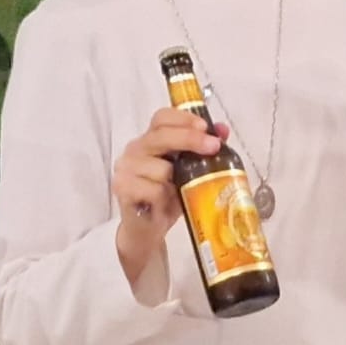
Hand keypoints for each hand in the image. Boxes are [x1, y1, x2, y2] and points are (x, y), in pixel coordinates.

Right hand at [112, 109, 226, 289]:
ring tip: (179, 191)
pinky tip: (164, 202)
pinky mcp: (122, 188)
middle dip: (190, 139)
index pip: (162, 118)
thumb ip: (204, 149)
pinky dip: (164, 197)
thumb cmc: (170, 195)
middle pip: (161, 136)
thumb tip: (222, 130)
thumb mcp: (191, 171)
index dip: (184, 118)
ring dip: (177, 181)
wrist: (149, 226)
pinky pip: (153, 189)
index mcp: (152, 139)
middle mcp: (135, 149)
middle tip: (213, 146)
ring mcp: (126, 168)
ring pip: (161, 168)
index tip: (206, 127)